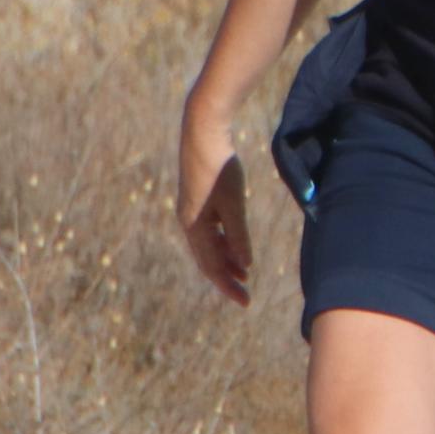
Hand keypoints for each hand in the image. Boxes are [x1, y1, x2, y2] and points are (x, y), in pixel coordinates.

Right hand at [178, 123, 253, 306]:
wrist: (202, 132)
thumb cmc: (219, 167)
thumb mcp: (233, 203)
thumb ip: (238, 235)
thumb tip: (245, 265)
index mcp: (194, 226)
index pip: (211, 266)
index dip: (228, 286)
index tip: (245, 301)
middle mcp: (188, 222)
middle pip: (207, 260)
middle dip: (226, 279)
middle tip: (245, 296)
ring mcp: (191, 212)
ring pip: (208, 247)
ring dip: (226, 261)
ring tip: (244, 274)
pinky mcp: (197, 201)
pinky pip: (210, 232)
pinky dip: (223, 243)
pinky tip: (236, 246)